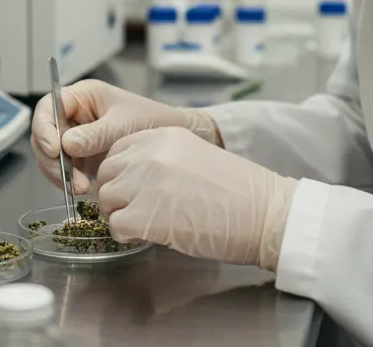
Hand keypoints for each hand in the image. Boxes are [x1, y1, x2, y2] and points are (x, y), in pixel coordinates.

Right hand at [31, 79, 219, 193]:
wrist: (174, 138)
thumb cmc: (153, 121)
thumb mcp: (123, 125)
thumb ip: (95, 135)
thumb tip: (66, 145)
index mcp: (82, 96)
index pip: (48, 107)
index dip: (44, 127)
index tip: (55, 149)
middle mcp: (75, 116)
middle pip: (45, 134)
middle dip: (52, 158)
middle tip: (68, 177)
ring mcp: (77, 138)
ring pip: (51, 156)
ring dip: (59, 174)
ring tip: (81, 187)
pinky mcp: (83, 158)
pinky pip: (64, 170)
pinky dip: (68, 181)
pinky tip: (82, 189)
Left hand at [96, 127, 297, 269]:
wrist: (265, 215)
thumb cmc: (239, 193)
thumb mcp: (194, 157)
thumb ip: (160, 160)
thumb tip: (131, 179)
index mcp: (162, 136)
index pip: (117, 150)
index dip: (121, 174)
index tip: (133, 190)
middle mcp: (150, 154)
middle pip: (106, 174)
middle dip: (117, 195)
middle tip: (137, 211)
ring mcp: (145, 183)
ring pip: (107, 200)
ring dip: (121, 215)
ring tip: (147, 224)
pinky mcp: (144, 215)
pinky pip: (115, 226)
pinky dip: (127, 236)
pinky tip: (149, 236)